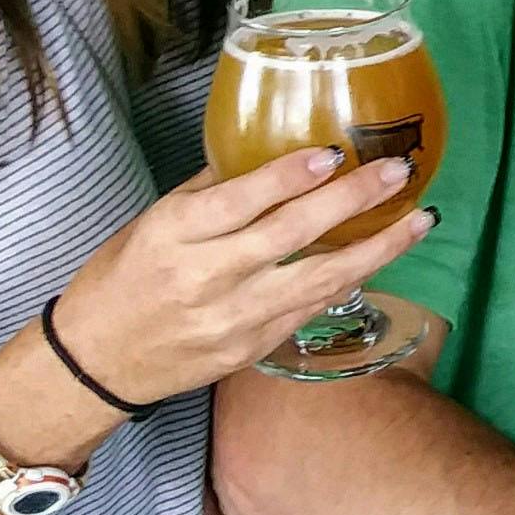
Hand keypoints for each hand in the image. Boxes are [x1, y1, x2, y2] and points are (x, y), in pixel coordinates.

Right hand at [48, 147, 434, 407]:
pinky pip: (309, 310)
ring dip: (377, 249)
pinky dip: (350, 280)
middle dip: (351, 201)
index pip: (238, 201)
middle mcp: (205, 279)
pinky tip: (382, 256)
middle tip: (397, 172)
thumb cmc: (123, 278)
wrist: (95, 362)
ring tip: (419, 220)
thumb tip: (275, 152)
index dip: (287, 177)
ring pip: (316, 281)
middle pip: (289, 236)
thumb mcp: (154, 221)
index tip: (332, 152)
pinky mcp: (250, 350)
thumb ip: (213, 190)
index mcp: (173, 235)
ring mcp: (232, 320)